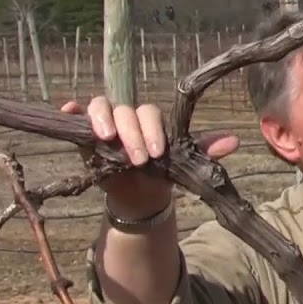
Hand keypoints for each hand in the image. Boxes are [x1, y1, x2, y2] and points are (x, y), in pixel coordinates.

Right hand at [60, 96, 239, 217]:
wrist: (140, 196)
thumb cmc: (162, 172)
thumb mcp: (183, 163)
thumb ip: (205, 151)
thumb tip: (234, 141)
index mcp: (151, 120)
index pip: (149, 112)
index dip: (153, 130)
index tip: (158, 153)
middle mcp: (127, 116)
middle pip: (125, 110)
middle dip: (131, 133)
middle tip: (138, 159)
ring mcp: (103, 123)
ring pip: (101, 107)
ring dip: (103, 120)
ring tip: (107, 140)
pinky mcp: (83, 134)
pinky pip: (76, 117)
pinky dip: (72, 111)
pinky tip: (68, 111)